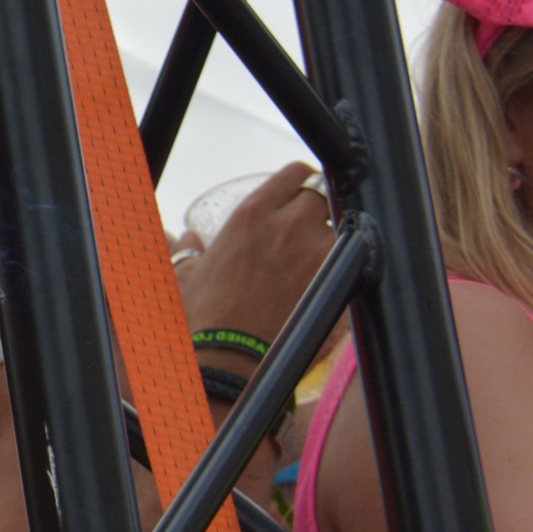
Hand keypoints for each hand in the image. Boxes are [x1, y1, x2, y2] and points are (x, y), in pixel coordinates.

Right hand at [175, 162, 335, 354]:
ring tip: (314, 254)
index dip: (300, 180)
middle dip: (316, 205)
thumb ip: (186, 247)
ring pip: (339, 228)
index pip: (297, 172)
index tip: (298, 190)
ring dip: (329, 236)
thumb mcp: (184, 272)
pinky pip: (347, 263)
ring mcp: (318, 256)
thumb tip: (186, 239)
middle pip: (323, 194)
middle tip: (305, 222)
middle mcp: (290, 227)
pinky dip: (338, 267)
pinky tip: (323, 278)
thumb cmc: (204, 315)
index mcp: (253, 214)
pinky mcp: (335, 285)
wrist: (231, 359)